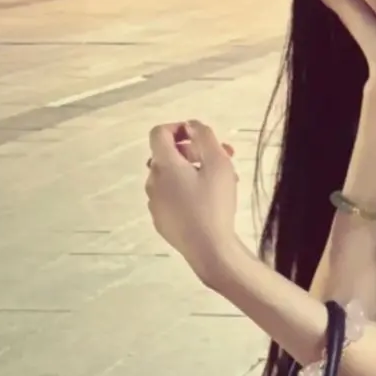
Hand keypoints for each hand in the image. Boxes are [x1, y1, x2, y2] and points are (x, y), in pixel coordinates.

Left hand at [145, 120, 239, 284]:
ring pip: (172, 176)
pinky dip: (187, 190)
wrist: (209, 250)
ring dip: (193, 171)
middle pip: (168, 155)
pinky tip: (208, 202)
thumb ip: (204, 136)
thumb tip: (191, 125)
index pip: (159, 133)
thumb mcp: (218, 162)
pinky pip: (171, 195)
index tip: (201, 136)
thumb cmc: (215, 204)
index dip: (179, 127)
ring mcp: (154, 203)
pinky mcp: (161, 220)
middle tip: (223, 157)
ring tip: (221, 181)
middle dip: (194, 151)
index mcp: (164, 165)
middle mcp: (153, 182)